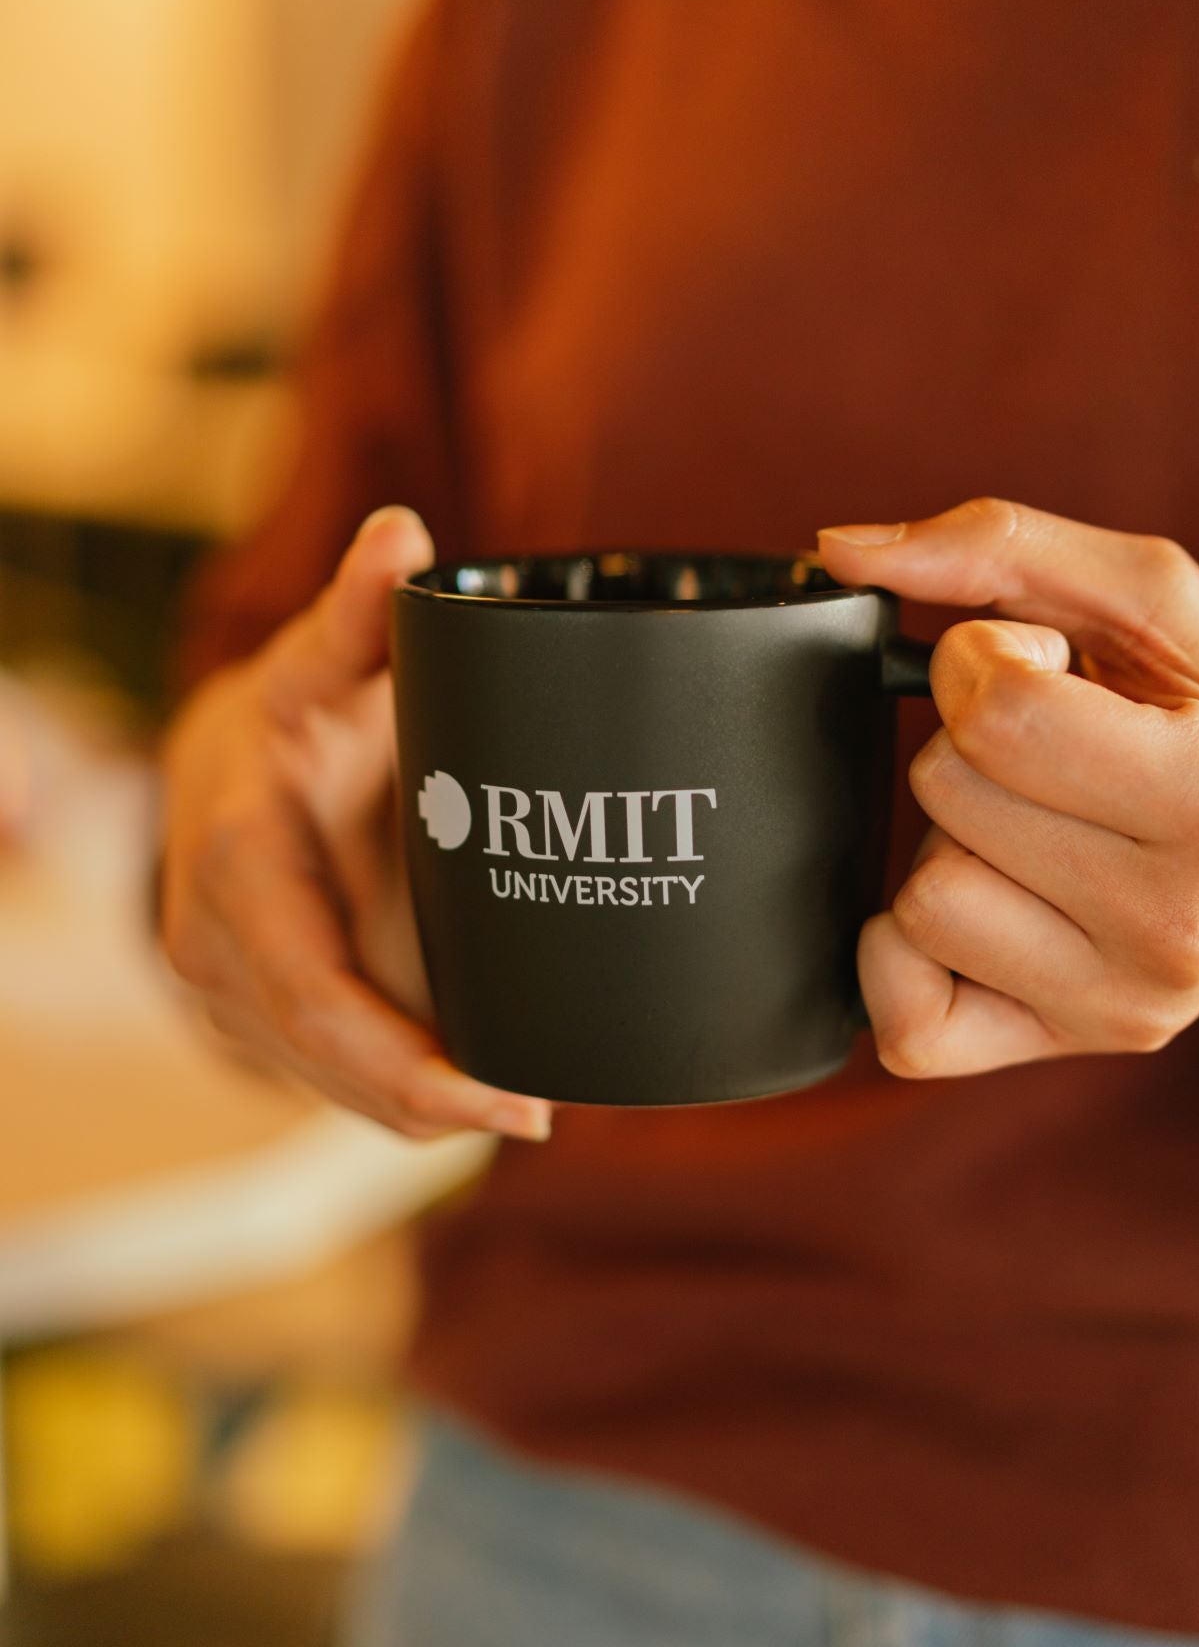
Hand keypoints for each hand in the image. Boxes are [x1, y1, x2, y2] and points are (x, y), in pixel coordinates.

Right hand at [161, 507, 551, 1139]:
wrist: (220, 757)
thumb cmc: (293, 711)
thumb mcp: (322, 662)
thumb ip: (362, 612)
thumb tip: (403, 532)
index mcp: (237, 863)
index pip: (316, 995)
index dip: (406, 1063)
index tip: (506, 1096)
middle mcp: (213, 941)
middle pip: (324, 1058)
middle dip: (427, 1105)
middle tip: (538, 1114)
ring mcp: (222, 987)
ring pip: (321, 1081)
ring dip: (415, 1110)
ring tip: (521, 1108)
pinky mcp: (249, 1013)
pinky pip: (320, 1073)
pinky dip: (391, 1093)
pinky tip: (467, 1099)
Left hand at [819, 499, 1198, 1077]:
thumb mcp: (1155, 599)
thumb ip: (1000, 544)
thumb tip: (840, 550)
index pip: (997, 714)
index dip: (984, 661)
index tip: (1042, 667)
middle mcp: (1179, 923)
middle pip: (945, 794)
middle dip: (971, 746)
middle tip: (1055, 752)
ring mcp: (1120, 1005)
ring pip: (921, 901)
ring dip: (952, 842)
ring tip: (1038, 826)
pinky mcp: (1062, 1049)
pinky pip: (907, 1026)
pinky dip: (908, 954)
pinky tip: (985, 901)